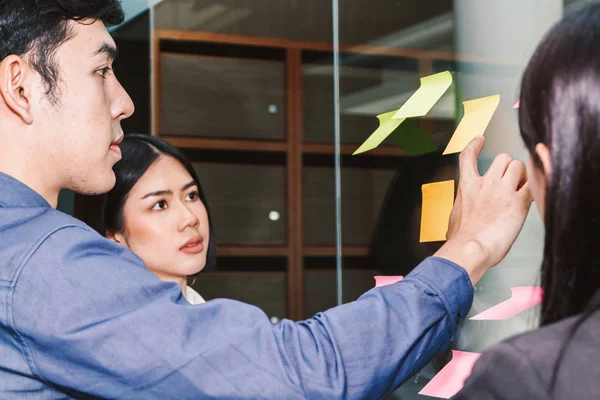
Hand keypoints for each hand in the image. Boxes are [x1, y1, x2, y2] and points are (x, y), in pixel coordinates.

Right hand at [434, 136, 532, 284]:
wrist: (470, 248)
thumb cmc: (461, 240)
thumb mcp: (455, 217)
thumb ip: (462, 208)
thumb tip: (460, 216)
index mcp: (467, 186)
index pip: (468, 156)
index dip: (474, 144)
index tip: (480, 139)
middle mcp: (485, 184)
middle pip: (503, 158)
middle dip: (509, 166)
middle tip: (511, 179)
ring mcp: (502, 191)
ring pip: (519, 166)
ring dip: (523, 176)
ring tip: (522, 188)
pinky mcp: (519, 203)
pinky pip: (532, 185)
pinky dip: (534, 189)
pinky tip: (532, 196)